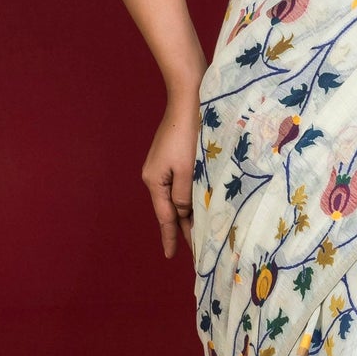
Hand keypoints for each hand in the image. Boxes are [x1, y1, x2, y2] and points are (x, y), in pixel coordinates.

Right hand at [142, 91, 200, 258]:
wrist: (188, 99)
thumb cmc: (189, 134)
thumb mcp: (188, 170)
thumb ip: (185, 196)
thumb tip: (183, 211)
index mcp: (154, 180)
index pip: (165, 216)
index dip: (171, 237)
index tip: (171, 256)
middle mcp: (154, 175)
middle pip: (170, 208)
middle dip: (183, 227)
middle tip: (198, 248)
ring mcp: (162, 165)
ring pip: (177, 196)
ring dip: (189, 212)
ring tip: (202, 230)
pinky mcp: (172, 157)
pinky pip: (180, 184)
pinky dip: (189, 196)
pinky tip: (200, 203)